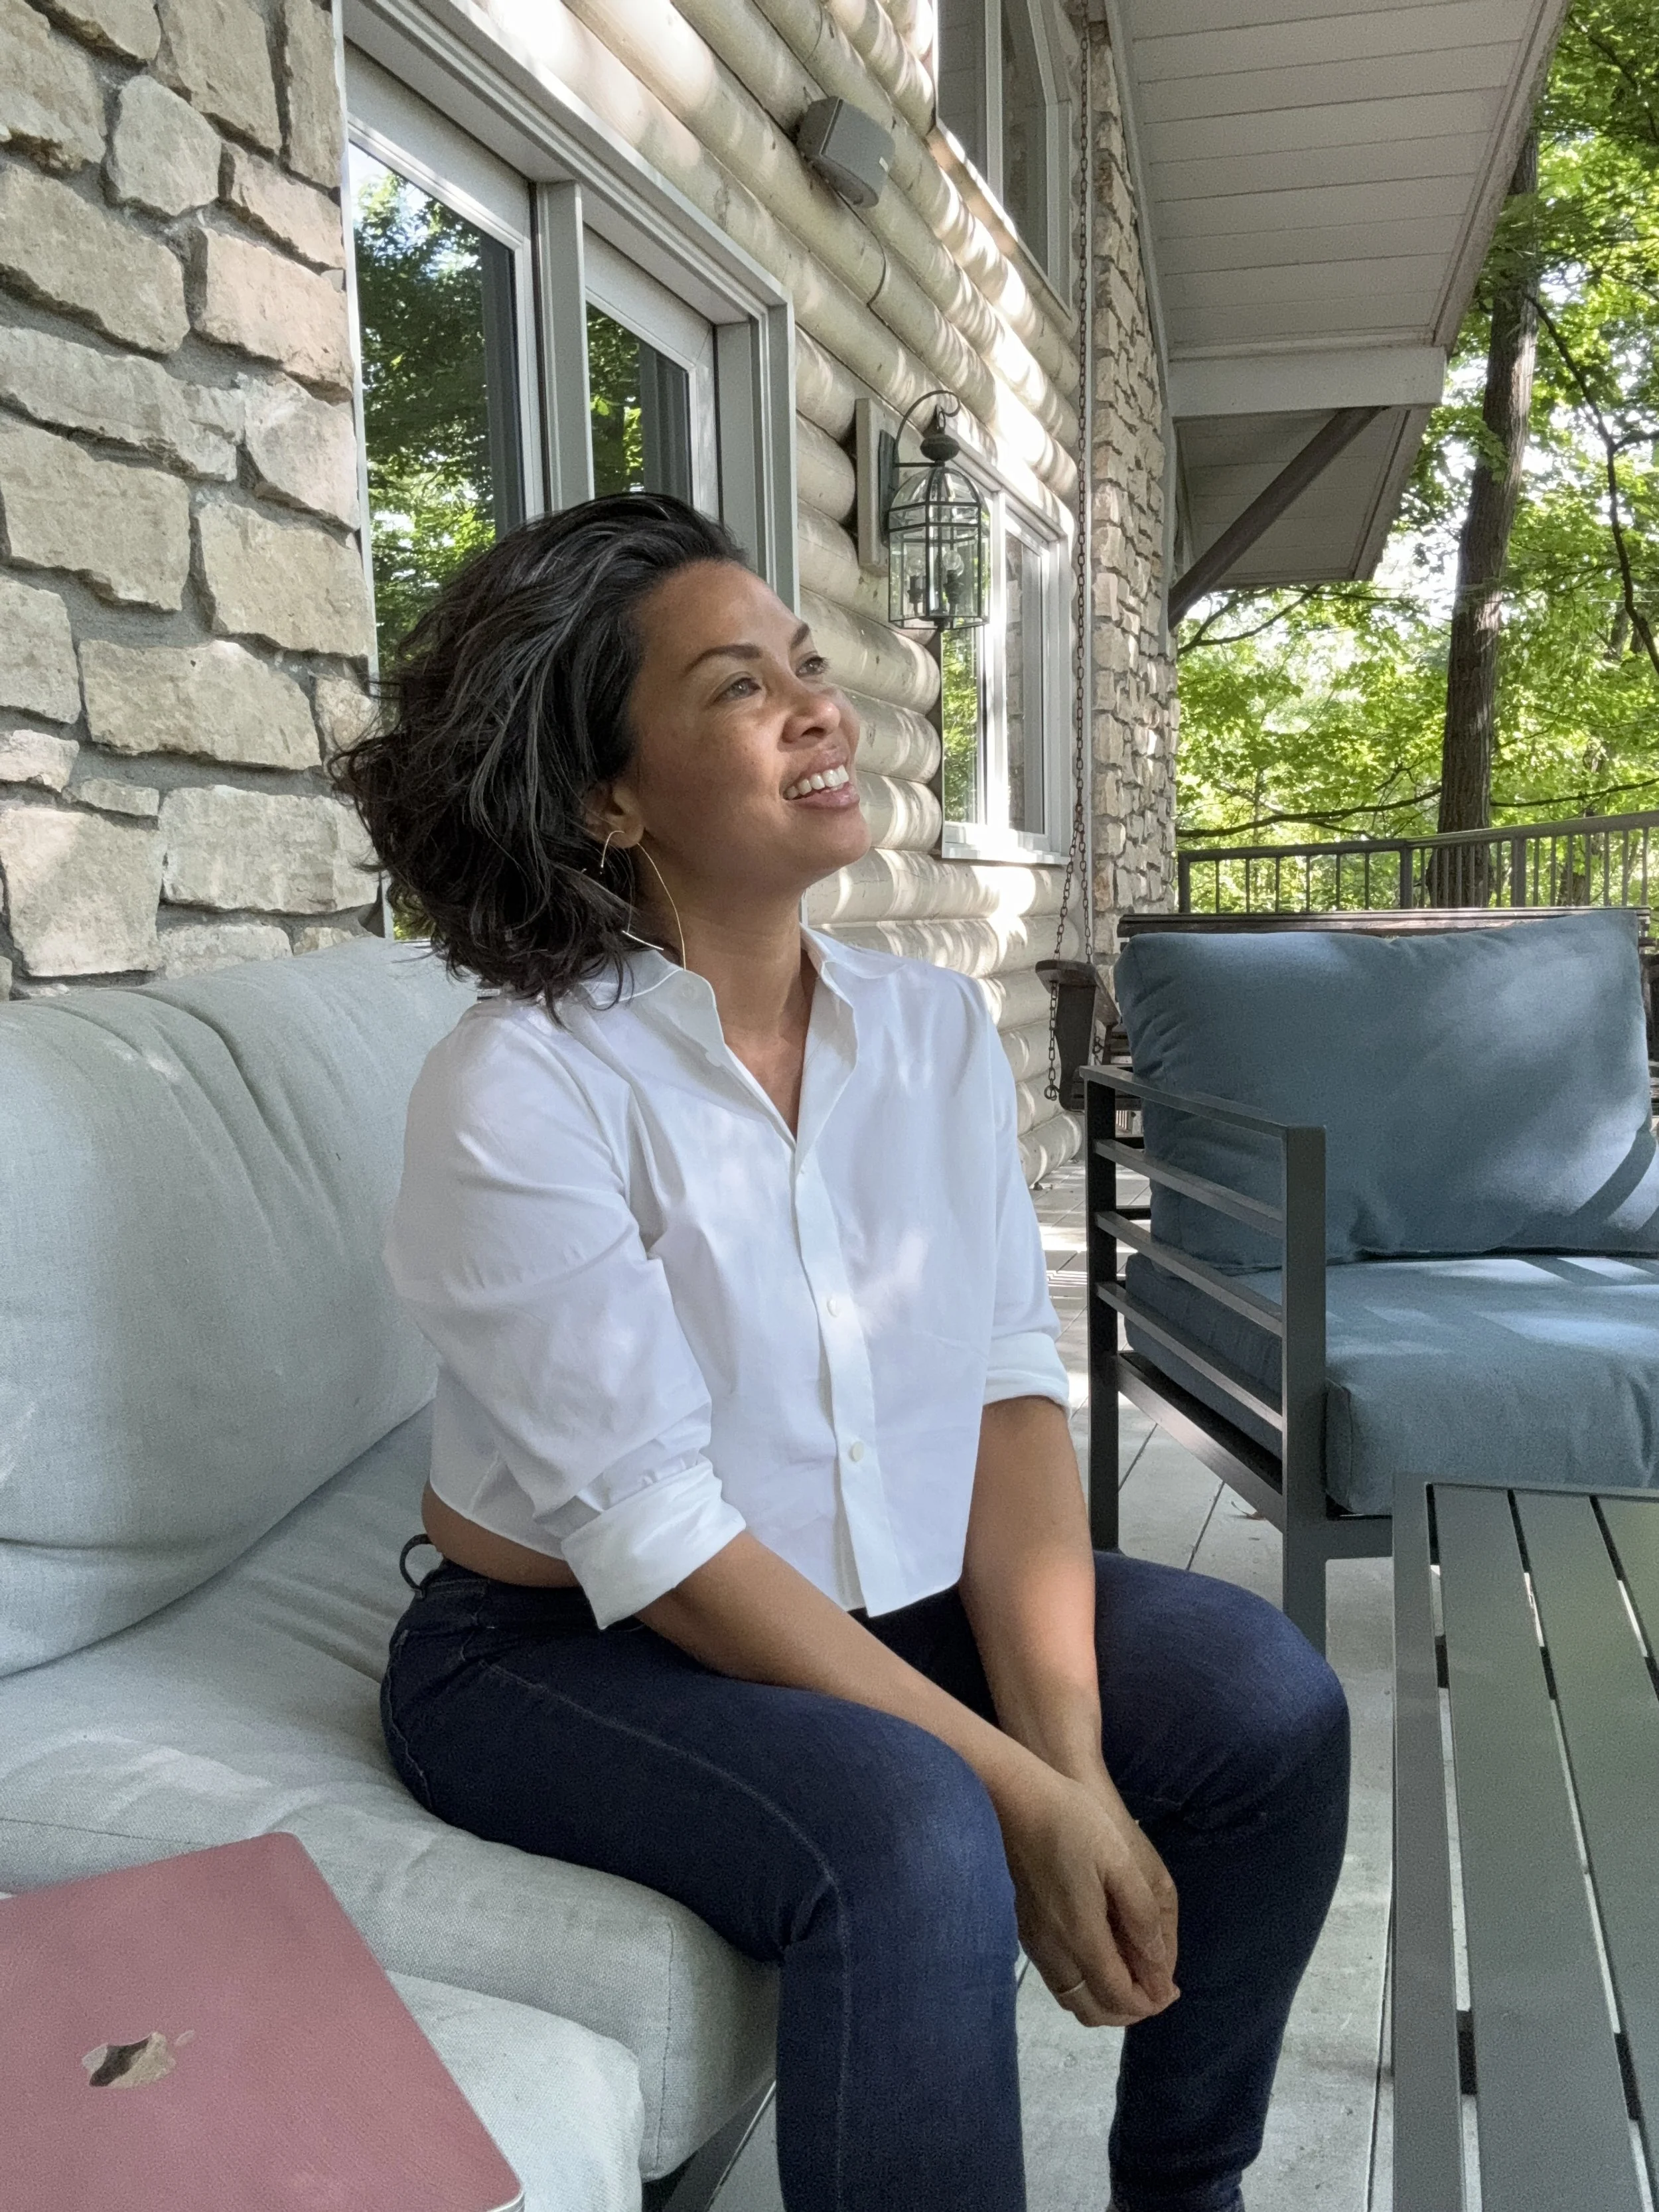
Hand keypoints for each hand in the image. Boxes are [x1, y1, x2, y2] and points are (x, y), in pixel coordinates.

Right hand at [997, 1765, 1178, 2027]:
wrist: (1013, 1796)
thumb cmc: (1072, 1821)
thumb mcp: (1120, 1862)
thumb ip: (1141, 1918)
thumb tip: (1158, 1970)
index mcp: (1081, 1935)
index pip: (1118, 1997)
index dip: (1149, 2003)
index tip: (1172, 1991)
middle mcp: (1054, 1950)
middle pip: (1092, 2009)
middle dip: (1128, 2009)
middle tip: (1155, 1988)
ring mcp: (1034, 1941)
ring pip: (1071, 1997)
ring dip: (1104, 2000)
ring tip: (1131, 1975)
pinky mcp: (1024, 1928)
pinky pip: (1057, 1978)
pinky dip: (1083, 1984)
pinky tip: (1099, 1956)